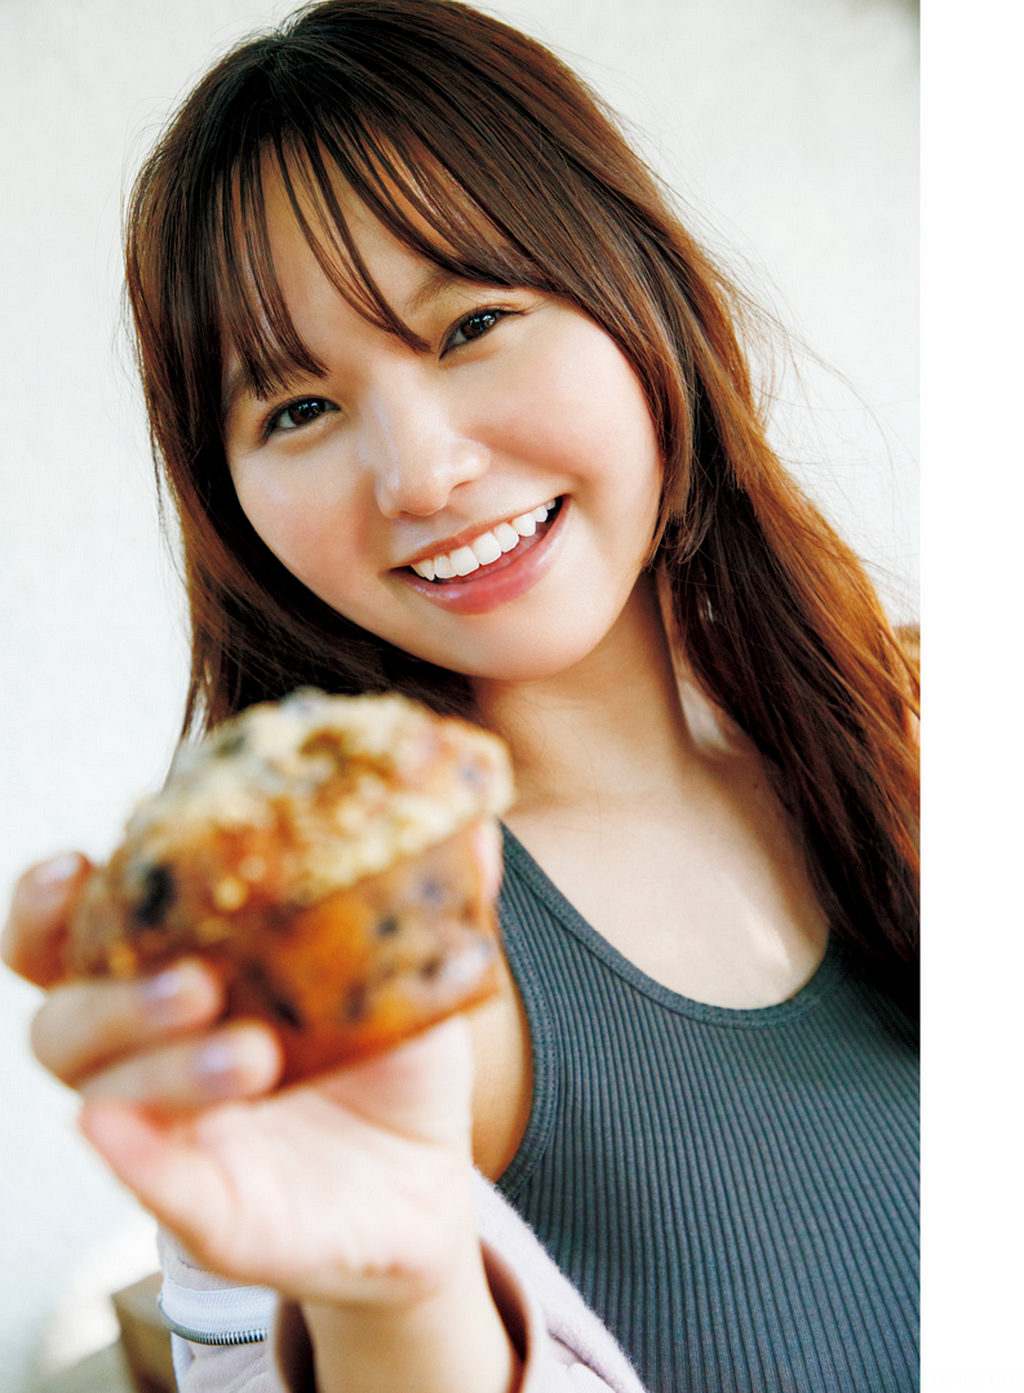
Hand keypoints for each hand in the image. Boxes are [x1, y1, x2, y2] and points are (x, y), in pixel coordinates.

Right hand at [2, 855, 480, 1308]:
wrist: (433, 1178)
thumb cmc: (391, 1059)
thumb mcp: (409, 972)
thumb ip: (424, 901)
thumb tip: (476, 820)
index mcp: (183, 977)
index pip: (75, 939)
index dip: (51, 903)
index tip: (79, 863)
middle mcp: (156, 1055)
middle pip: (68, 1021)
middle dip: (113, 995)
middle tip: (197, 979)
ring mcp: (178, 1137)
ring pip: (108, 1099)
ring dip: (160, 1069)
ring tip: (249, 1053)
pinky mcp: (212, 1212)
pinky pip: (158, 1190)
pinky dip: (141, 1161)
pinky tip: (129, 1132)